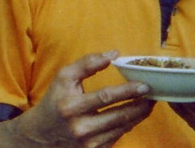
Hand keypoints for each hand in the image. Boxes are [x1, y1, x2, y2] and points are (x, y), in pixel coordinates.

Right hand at [12, 51, 154, 147]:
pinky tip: (133, 114)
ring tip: (148, 102)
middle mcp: (80, 128)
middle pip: (119, 116)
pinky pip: (118, 137)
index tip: (144, 85)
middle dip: (140, 105)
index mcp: (71, 106)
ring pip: (122, 128)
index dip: (128, 91)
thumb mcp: (64, 77)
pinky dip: (128, 125)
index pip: (105, 97)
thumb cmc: (55, 100)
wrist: (41, 134)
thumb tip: (113, 54)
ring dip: (138, 115)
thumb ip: (87, 63)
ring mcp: (88, 144)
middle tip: (153, 94)